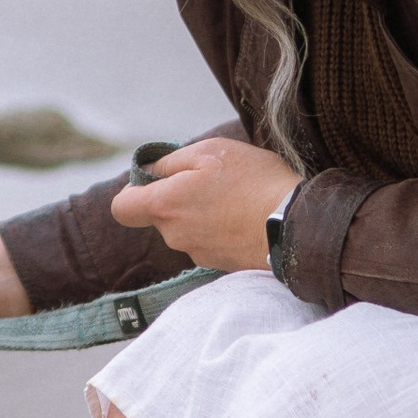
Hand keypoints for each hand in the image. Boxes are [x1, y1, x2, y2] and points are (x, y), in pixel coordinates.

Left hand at [108, 135, 297, 272]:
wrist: (296, 226)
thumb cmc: (253, 182)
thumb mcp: (211, 151)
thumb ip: (170, 161)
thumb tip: (147, 171)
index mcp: (165, 206)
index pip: (121, 208)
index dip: (132, 191)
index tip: (157, 178)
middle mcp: (175, 236)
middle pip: (159, 216)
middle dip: (177, 198)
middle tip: (211, 180)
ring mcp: (197, 254)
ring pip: (185, 228)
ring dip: (200, 213)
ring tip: (234, 197)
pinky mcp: (220, 265)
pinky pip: (208, 241)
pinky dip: (219, 229)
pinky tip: (244, 216)